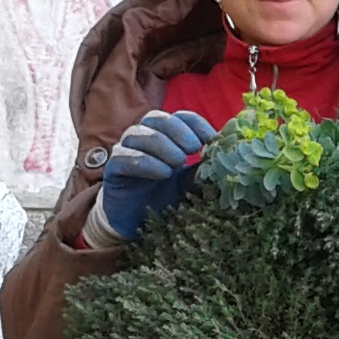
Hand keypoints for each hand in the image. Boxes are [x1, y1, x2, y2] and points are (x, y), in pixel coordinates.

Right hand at [92, 110, 216, 242]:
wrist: (137, 222)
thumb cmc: (164, 197)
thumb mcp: (189, 182)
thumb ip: (202, 169)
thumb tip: (225, 157)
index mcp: (164, 136)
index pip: (179, 117)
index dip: (196, 124)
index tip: (211, 139)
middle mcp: (143, 137)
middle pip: (157, 118)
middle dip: (178, 130)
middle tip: (193, 148)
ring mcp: (125, 150)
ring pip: (140, 134)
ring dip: (162, 145)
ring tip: (178, 163)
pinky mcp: (113, 168)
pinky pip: (125, 156)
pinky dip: (146, 162)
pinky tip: (163, 173)